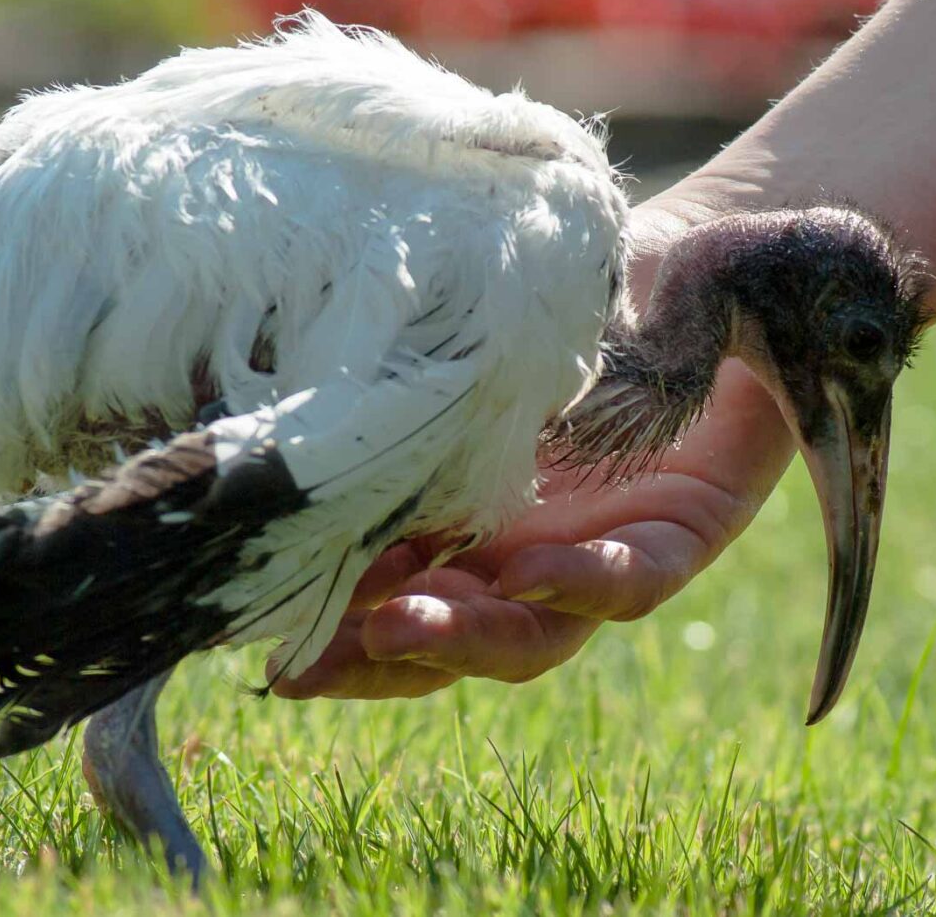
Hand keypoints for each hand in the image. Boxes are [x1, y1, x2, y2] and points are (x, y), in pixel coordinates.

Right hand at [267, 202, 797, 699]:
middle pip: (443, 635)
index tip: (254, 639)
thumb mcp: (468, 335)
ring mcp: (595, 554)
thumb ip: (395, 379)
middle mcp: (515, 551)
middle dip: (373, 656)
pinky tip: (530, 568)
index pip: (383, 594)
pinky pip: (632, 581)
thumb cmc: (564, 300)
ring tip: (398, 627)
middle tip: (302, 665)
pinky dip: (581, 582)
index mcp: (456, 519)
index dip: (326, 626)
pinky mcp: (679, 535)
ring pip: (531, 632)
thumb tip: (239, 382)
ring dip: (463, 637)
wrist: (696, 271)